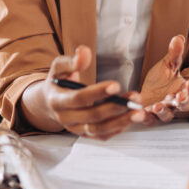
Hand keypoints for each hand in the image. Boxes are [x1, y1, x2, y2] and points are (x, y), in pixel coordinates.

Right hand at [22, 45, 146, 137]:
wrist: (49, 102)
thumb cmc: (58, 82)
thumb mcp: (59, 67)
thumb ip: (71, 60)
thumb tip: (85, 52)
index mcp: (57, 100)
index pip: (78, 99)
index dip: (97, 93)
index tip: (116, 85)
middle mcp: (65, 118)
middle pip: (92, 117)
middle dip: (115, 108)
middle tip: (135, 99)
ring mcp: (75, 129)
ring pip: (99, 130)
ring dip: (121, 121)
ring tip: (140, 112)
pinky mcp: (85, 135)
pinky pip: (102, 136)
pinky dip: (118, 129)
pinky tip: (131, 118)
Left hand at [138, 35, 188, 121]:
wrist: (150, 91)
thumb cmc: (163, 80)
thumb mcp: (169, 65)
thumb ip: (175, 54)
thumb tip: (178, 38)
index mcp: (185, 90)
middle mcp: (177, 104)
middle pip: (185, 106)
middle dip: (183, 101)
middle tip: (180, 97)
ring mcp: (165, 111)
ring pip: (168, 115)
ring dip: (164, 111)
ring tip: (158, 106)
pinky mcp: (150, 117)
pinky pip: (150, 120)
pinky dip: (146, 118)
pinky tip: (142, 113)